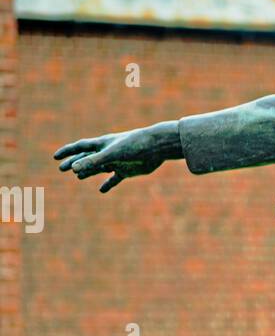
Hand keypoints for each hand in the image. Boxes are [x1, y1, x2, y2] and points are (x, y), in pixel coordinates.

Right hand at [54, 121, 181, 192]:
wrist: (157, 147)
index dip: (67, 151)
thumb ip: (93, 161)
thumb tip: (74, 169)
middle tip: (61, 169)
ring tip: (79, 177)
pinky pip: (114, 178)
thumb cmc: (134, 146)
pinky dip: (107, 184)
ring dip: (88, 171)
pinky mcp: (127, 170)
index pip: (80, 147)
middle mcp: (108, 152)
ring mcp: (117, 161)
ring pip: (98, 167)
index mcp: (102, 144)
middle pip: (87, 158)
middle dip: (74, 163)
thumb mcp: (111, 155)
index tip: (56, 157)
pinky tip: (102, 191)